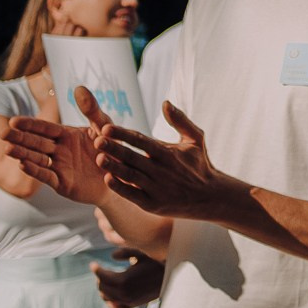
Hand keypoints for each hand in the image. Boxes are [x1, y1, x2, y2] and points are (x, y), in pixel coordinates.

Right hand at [3, 96, 111, 204]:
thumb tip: (78, 87)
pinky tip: (23, 165)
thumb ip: (91, 109)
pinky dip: (35, 171)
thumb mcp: (103, 125)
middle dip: (19, 138)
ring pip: (37, 159)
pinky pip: (47, 176)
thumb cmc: (112, 148)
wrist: (123, 175)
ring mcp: (59, 167)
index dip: (29, 124)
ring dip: (22, 154)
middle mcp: (58, 150)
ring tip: (7, 149)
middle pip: (35, 143)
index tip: (13, 120)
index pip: (43, 128)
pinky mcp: (63, 184)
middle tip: (2, 134)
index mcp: (65, 135)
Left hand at [93, 102, 237, 219]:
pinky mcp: (153, 204)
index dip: (123, 134)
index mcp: (168, 153)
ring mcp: (157, 188)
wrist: (210, 197)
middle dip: (114, 148)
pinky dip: (121, 188)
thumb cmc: (200, 164)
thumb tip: (165, 102)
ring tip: (99, 158)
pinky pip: (134, 196)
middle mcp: (162, 170)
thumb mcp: (196, 139)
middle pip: (133, 157)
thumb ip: (180, 120)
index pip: (141, 141)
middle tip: (97, 140)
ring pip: (131, 176)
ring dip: (114, 167)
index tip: (106, 127)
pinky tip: (108, 179)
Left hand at [94, 253, 164, 307]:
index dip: (96, 269)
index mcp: (123, 280)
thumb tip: (112, 256)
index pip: (101, 277)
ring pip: (107, 299)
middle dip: (99, 279)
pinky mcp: (135, 305)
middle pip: (102, 288)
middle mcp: (124, 294)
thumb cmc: (158, 261)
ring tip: (106, 280)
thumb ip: (124, 252)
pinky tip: (112, 294)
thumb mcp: (142, 252)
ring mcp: (129, 302)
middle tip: (100, 270)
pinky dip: (111, 302)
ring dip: (104, 290)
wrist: (175, 276)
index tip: (93, 264)